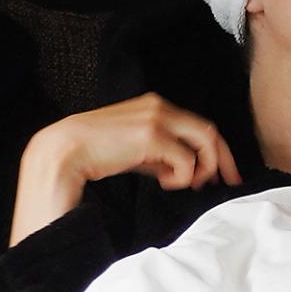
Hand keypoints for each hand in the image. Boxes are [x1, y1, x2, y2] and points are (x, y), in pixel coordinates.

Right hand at [12, 93, 239, 238]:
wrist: (64, 151)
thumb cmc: (96, 154)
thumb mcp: (134, 151)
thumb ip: (159, 154)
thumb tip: (184, 171)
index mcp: (155, 105)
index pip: (199, 125)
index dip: (218, 151)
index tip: (224, 175)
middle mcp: (160, 106)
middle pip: (210, 130)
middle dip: (223, 160)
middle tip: (226, 184)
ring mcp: (156, 117)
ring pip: (204, 141)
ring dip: (202, 168)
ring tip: (185, 185)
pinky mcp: (151, 134)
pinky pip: (186, 159)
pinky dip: (182, 176)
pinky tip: (164, 184)